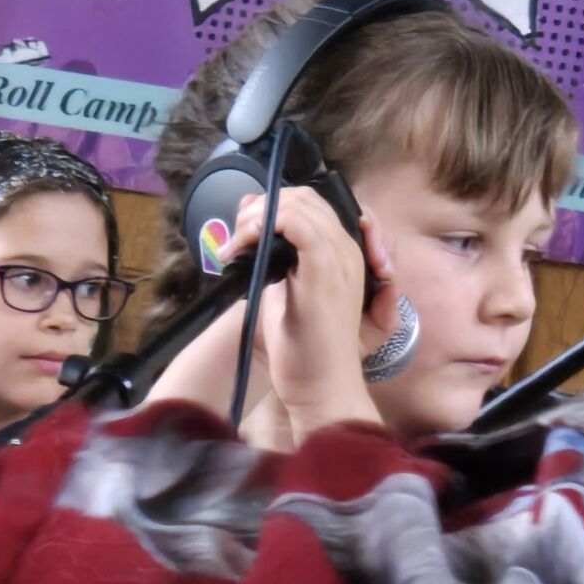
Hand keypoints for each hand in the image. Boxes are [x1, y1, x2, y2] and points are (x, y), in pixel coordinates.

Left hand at [219, 187, 397, 442]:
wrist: (321, 386)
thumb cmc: (304, 347)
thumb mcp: (286, 292)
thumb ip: (276, 258)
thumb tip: (250, 225)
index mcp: (342, 254)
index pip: (312, 204)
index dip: (276, 205)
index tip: (246, 229)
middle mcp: (347, 250)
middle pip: (306, 197)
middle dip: (264, 206)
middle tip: (238, 235)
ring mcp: (339, 259)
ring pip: (301, 205)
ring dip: (258, 216)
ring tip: (237, 242)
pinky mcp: (324, 271)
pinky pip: (298, 224)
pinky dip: (266, 224)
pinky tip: (245, 243)